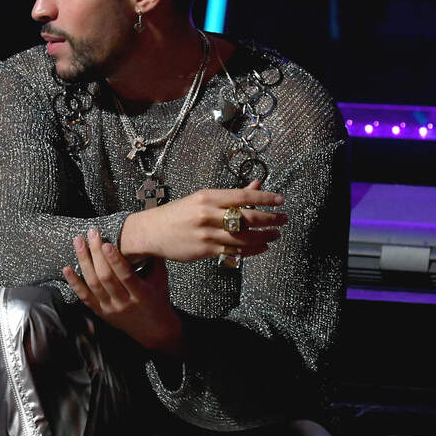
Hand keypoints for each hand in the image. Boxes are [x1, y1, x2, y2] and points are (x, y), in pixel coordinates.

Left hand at [62, 228, 182, 355]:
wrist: (155, 330)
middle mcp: (123, 302)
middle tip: (91, 234)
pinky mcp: (100, 312)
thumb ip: (156, 259)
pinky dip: (74, 283)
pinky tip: (66, 269)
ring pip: (93, 284)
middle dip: (96, 253)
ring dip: (83, 261)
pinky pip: (84, 297)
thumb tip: (152, 235)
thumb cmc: (158, 299)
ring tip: (78, 242)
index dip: (115, 260)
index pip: (125, 275)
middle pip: (105, 277)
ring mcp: (110, 308)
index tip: (106, 243)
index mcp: (141, 294)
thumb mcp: (161, 280)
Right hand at [119, 179, 286, 262]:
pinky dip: (252, 249)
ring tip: (276, 234)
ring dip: (264, 236)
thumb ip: (231, 195)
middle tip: (284, 218)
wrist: (151, 232)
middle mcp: (207, 214)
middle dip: (269, 218)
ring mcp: (206, 234)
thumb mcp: (201, 199)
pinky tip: (262, 246)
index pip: (242, 196)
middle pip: (246, 217)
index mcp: (207, 197)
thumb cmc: (178, 213)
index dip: (264, 198)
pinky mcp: (205, 250)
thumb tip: (257, 185)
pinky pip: (234, 251)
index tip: (280, 200)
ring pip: (243, 237)